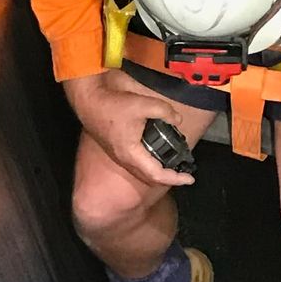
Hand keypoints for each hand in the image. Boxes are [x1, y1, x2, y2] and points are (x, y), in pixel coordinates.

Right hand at [65, 70, 197, 187]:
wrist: (90, 102)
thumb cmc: (113, 105)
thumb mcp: (144, 104)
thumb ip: (164, 111)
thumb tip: (178, 119)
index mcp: (131, 154)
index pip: (157, 175)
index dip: (175, 179)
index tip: (190, 178)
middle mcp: (125, 159)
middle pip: (150, 178)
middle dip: (169, 178)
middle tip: (184, 174)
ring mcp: (120, 155)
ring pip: (143, 171)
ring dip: (159, 172)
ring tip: (173, 167)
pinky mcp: (117, 148)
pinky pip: (137, 164)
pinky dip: (150, 164)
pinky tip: (157, 154)